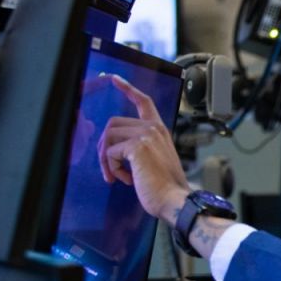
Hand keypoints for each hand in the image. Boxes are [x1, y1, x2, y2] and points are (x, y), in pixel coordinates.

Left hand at [97, 74, 189, 223]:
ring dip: (107, 159)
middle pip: (113, 124)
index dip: (127, 89)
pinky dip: (113, 168)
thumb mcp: (156, 161)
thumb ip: (141, 149)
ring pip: (109, 136)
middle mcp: (153, 128)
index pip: (143, 102)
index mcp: (159, 130)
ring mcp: (146, 135)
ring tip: (116, 176)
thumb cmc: (166, 188)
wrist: (175, 201)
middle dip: (104, 147)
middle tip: (109, 168)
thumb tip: (116, 150)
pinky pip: (111, 151)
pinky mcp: (137, 146)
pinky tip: (125, 180)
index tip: (115, 79)